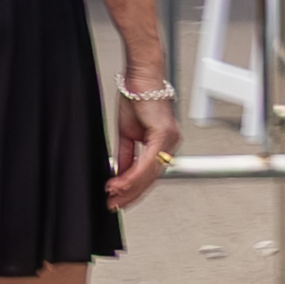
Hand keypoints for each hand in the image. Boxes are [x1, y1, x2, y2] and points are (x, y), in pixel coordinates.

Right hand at [105, 77, 177, 208]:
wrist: (139, 78)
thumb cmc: (137, 99)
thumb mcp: (128, 134)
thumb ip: (126, 156)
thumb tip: (121, 175)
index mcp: (164, 143)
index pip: (151, 174)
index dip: (135, 190)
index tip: (120, 201)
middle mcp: (171, 142)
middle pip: (151, 177)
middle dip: (131, 194)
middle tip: (114, 205)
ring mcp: (170, 138)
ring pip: (150, 172)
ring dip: (129, 187)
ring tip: (113, 196)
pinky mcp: (164, 133)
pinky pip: (148, 161)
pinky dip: (133, 175)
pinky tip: (120, 183)